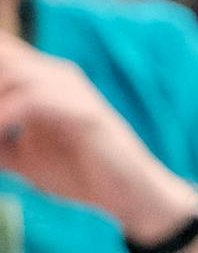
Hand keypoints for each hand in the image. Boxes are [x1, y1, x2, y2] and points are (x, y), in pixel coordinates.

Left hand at [0, 31, 197, 239]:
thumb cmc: (80, 174)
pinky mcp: (84, 111)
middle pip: (1, 55)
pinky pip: (31, 100)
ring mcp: (71, 90)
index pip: (0, 54)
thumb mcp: (21, 156)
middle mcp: (56, 75)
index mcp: (41, 80)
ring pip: (10, 73)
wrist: (130, 198)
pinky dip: (3, 116)